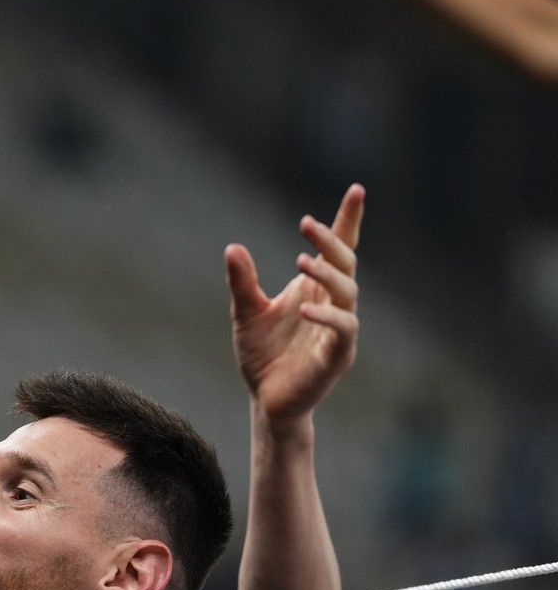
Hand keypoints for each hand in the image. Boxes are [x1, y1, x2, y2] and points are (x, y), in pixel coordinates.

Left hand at [226, 185, 363, 425]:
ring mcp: (338, 330)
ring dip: (328, 274)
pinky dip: (328, 318)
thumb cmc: (261, 354)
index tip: (355, 190)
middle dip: (330, 241)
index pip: (339, 249)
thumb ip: (242, 281)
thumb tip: (233, 247)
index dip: (348, 221)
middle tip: (306, 223)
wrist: (265, 399)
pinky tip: (307, 308)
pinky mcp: (337, 356)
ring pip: (347, 293)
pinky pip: (342, 331)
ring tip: (303, 260)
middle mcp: (332, 304)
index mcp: (314, 289)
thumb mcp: (245, 312)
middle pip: (345, 263)